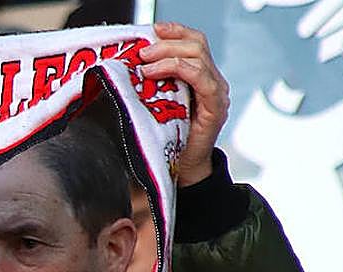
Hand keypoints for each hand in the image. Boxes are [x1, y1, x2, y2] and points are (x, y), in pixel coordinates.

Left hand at [139, 22, 229, 186]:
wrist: (182, 170)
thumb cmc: (168, 138)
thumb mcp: (156, 105)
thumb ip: (151, 84)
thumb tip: (126, 67)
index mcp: (200, 76)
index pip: (192, 42)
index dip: (173, 31)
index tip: (150, 29)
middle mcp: (212, 80)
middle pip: (196, 43)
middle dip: (167, 41)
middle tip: (141, 50)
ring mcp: (216, 92)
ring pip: (199, 56)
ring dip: (168, 54)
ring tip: (143, 63)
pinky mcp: (215, 107)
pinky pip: (202, 79)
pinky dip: (177, 70)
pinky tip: (155, 74)